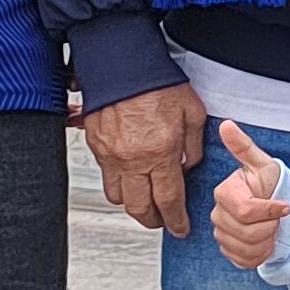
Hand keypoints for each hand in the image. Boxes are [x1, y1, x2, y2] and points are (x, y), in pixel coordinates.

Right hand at [85, 79, 204, 232]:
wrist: (123, 61)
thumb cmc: (158, 82)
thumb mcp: (192, 113)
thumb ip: (193, 147)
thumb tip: (187, 167)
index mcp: (160, 153)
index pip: (168, 201)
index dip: (176, 220)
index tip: (180, 228)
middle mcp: (132, 159)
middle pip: (139, 209)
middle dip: (154, 220)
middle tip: (163, 220)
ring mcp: (110, 155)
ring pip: (118, 198)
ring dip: (133, 204)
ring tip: (146, 199)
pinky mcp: (96, 146)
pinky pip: (105, 177)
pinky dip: (118, 184)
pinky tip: (130, 177)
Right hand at [210, 121, 289, 266]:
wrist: (278, 209)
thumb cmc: (272, 185)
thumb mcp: (265, 165)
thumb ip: (244, 147)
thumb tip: (226, 124)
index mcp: (224, 192)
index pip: (246, 210)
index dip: (270, 210)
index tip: (284, 205)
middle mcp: (217, 214)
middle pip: (247, 232)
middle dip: (270, 226)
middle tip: (277, 217)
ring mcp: (221, 234)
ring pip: (247, 248)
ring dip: (267, 240)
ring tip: (272, 228)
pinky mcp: (228, 252)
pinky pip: (245, 261)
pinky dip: (261, 254)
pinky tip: (266, 241)